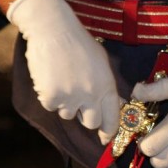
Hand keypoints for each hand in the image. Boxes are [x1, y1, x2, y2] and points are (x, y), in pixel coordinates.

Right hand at [7, 0, 121, 143]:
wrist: (52, 30)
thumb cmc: (79, 43)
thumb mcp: (102, 62)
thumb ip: (108, 87)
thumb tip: (117, 106)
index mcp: (106, 86)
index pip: (111, 119)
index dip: (108, 131)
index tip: (105, 138)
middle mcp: (90, 95)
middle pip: (91, 123)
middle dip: (86, 117)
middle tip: (80, 105)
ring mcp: (69, 97)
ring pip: (69, 115)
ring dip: (67, 105)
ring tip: (64, 82)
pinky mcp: (50, 97)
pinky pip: (52, 106)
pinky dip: (51, 97)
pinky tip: (52, 79)